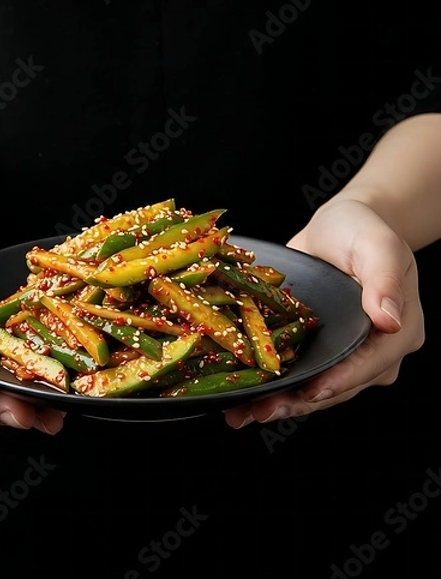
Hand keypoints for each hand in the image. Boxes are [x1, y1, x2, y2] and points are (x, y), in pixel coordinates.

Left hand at [224, 198, 424, 427]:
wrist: (338, 226)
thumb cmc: (362, 229)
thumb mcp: (377, 245)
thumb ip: (385, 279)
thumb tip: (390, 319)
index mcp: (398, 330)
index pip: (371, 364)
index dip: (340, 380)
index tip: (310, 391)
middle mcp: (372, 350)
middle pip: (339, 386)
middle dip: (299, 402)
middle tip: (260, 412)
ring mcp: (343, 351)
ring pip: (315, 386)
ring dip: (280, 402)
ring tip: (242, 414)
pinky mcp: (318, 347)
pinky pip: (299, 372)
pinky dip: (274, 386)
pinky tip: (244, 395)